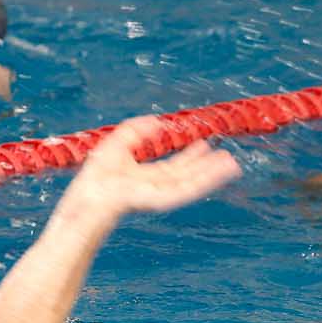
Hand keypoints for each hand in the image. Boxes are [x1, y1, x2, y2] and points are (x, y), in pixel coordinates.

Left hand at [58, 116, 240, 222]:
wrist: (89, 198)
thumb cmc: (96, 177)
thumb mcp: (116, 144)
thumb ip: (135, 131)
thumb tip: (158, 122)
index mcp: (146, 178)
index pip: (174, 168)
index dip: (190, 157)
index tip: (205, 144)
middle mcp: (156, 188)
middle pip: (188, 176)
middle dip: (208, 167)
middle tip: (229, 158)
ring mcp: (161, 195)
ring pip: (193, 184)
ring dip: (214, 174)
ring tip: (232, 165)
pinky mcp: (164, 200)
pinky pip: (189, 189)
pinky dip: (206, 181)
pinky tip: (219, 172)